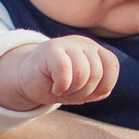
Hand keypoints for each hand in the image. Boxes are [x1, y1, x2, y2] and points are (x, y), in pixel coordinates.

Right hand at [0, 34, 118, 111]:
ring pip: (82, 73)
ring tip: (62, 90)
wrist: (27, 80)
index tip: (89, 94)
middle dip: (85, 92)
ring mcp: (67, 43)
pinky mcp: (50, 48)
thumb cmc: (57, 84)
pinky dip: (62, 86)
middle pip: (96, 72)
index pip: (111, 64)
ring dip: (73, 90)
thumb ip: (98, 88)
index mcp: (94, 50)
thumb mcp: (82, 89)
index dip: (104, 84)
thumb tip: (105, 90)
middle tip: (70, 93)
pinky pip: (65, 70)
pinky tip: (55, 87)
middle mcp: (83, 43)